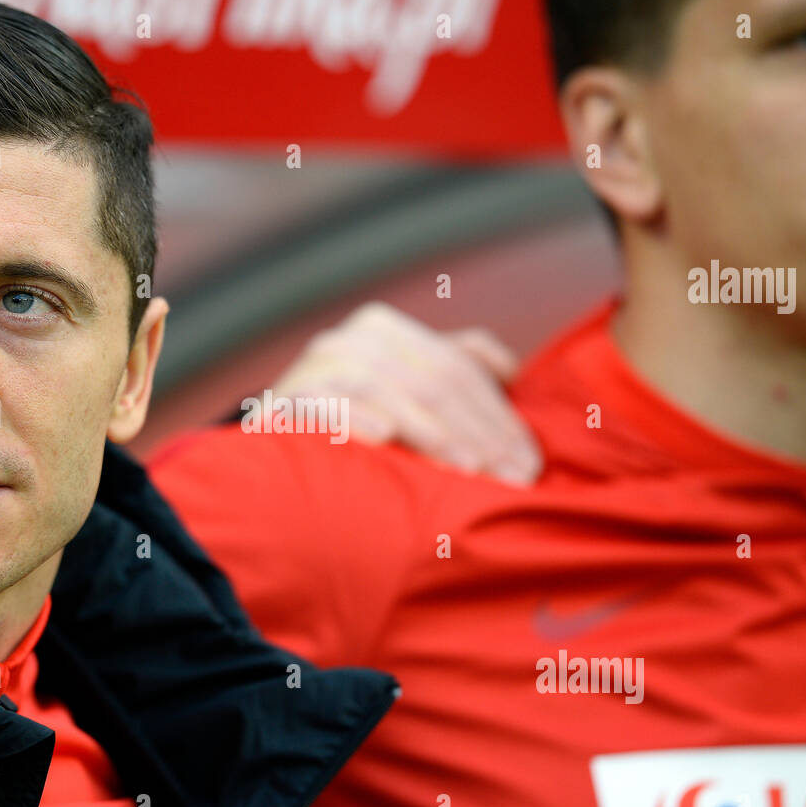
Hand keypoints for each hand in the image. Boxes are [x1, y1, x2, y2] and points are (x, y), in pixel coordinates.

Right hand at [270, 302, 541, 482]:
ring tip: (465, 468)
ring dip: (429, 430)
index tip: (528, 463)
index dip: (497, 416)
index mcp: (384, 330)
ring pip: (386, 388)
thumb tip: (509, 370)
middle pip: (428, 380)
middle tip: (507, 476)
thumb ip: (456, 367)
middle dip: (475, 431)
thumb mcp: (408, 391)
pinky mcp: (282, 399)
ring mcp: (314, 366)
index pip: (454, 369)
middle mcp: (349, 340)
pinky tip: (383, 436)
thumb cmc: (356, 424)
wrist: (276, 451)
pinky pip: (323, 401)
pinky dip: (352, 415)